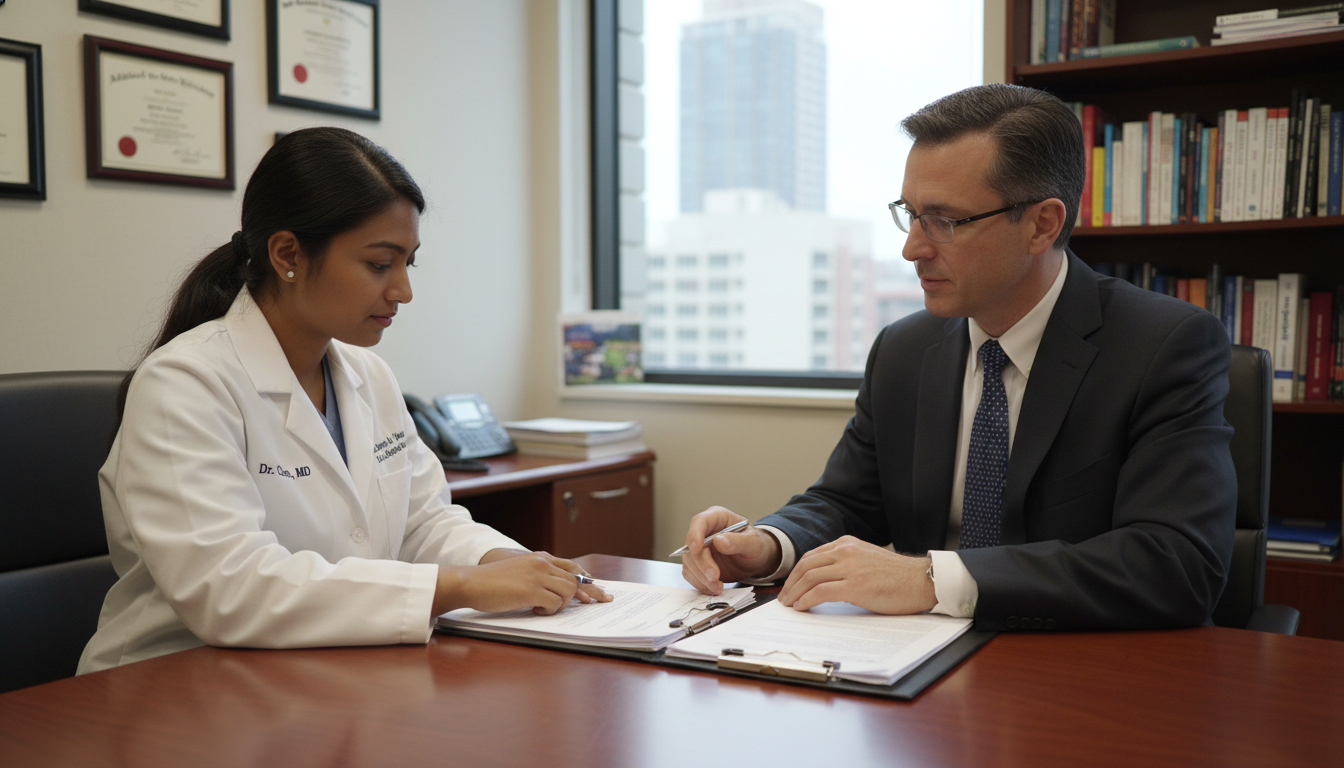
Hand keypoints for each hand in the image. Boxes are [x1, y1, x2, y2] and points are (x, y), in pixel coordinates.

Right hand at [431, 550, 611, 616]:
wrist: (471, 582)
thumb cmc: (492, 582)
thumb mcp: (520, 572)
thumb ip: (538, 575)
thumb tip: (557, 591)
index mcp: (539, 558)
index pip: (572, 567)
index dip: (587, 581)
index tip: (599, 592)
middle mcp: (542, 563)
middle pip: (574, 580)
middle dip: (583, 595)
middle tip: (590, 605)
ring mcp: (537, 575)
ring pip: (567, 591)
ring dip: (560, 604)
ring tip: (543, 608)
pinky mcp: (532, 590)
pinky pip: (554, 604)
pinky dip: (549, 611)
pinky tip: (535, 611)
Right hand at [680, 507, 780, 595]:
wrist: (755, 560)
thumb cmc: (755, 545)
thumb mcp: (753, 542)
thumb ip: (738, 541)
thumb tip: (719, 541)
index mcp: (717, 518)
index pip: (699, 522)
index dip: (694, 534)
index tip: (697, 549)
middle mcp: (704, 532)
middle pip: (692, 547)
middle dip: (702, 564)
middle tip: (714, 577)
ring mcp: (700, 548)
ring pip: (689, 563)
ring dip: (701, 578)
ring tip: (718, 587)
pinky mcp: (698, 564)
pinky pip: (691, 574)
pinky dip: (700, 584)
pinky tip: (713, 588)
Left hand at [778, 536, 935, 614]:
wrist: (922, 581)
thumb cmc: (898, 576)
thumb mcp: (867, 559)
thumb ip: (846, 563)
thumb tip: (824, 581)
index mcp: (847, 543)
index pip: (811, 556)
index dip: (796, 572)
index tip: (790, 585)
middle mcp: (846, 551)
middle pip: (805, 566)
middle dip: (790, 583)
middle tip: (783, 598)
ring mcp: (850, 567)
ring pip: (809, 578)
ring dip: (794, 593)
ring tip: (789, 605)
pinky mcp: (855, 585)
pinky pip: (820, 592)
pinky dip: (806, 600)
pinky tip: (802, 607)